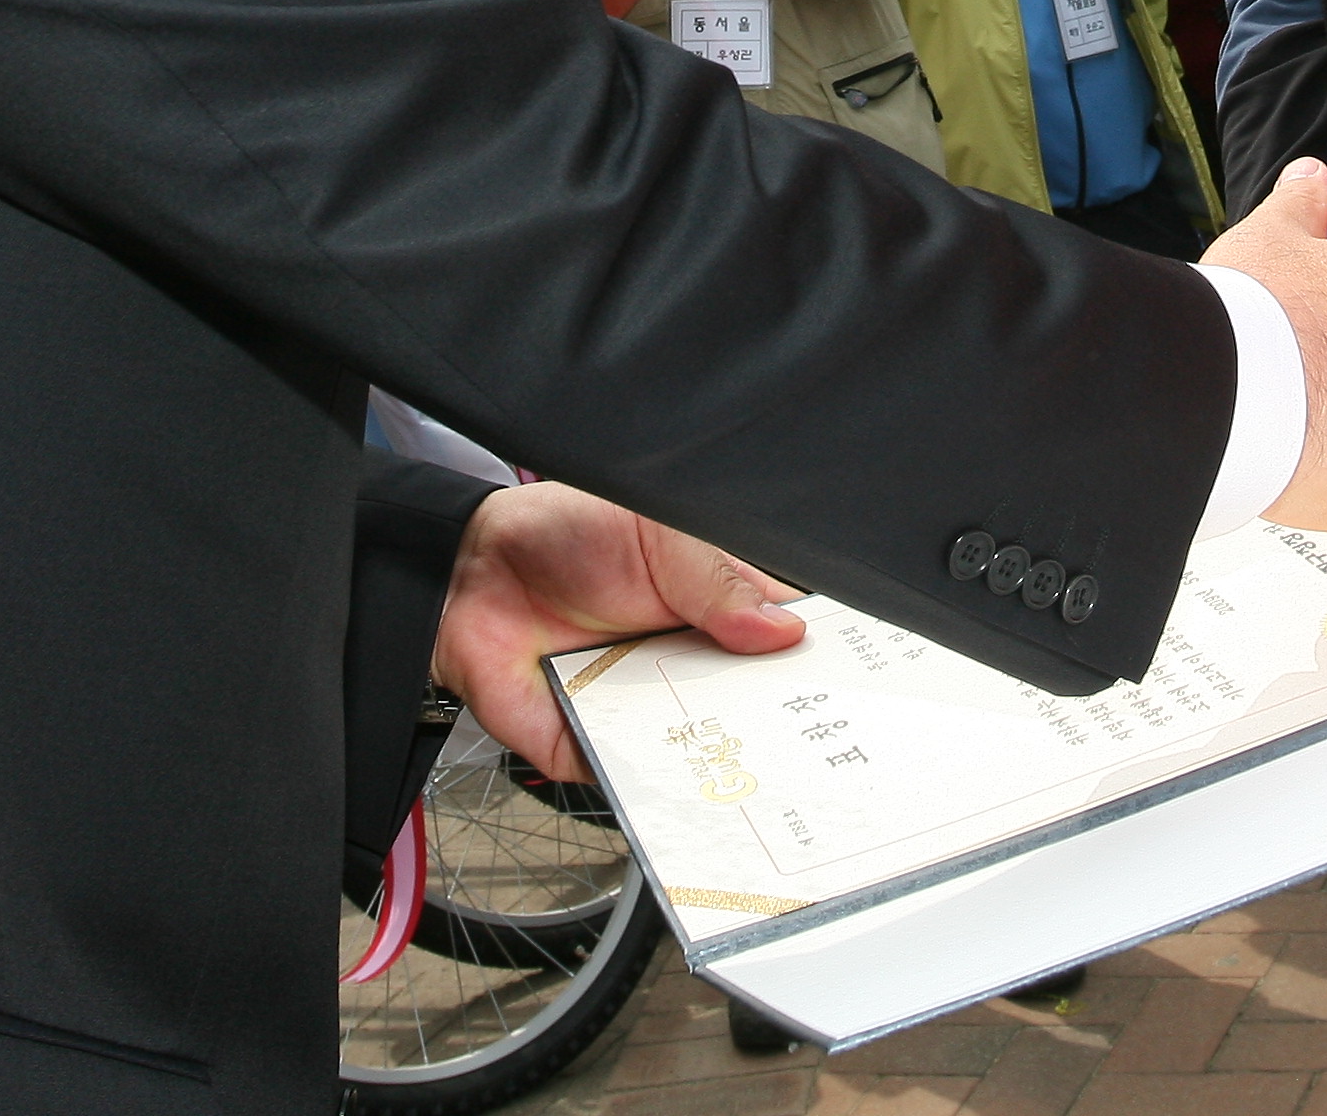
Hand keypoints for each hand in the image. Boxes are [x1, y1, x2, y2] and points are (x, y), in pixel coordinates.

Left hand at [432, 482, 804, 782]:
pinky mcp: (602, 749)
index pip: (784, 640)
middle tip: (827, 739)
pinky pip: (642, 781)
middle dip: (789, 724)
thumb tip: (783, 630)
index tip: (858, 681)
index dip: (818, 660)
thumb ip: (718, 580)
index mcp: (717, 604)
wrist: (468, 576)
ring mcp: (648, 710)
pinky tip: (694, 792)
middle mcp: (690, 664)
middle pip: (758, 706)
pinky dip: (664, 789)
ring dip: (738, 763)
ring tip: (777, 774)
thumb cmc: (563, 535)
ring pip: (709, 752)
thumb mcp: (654, 534)